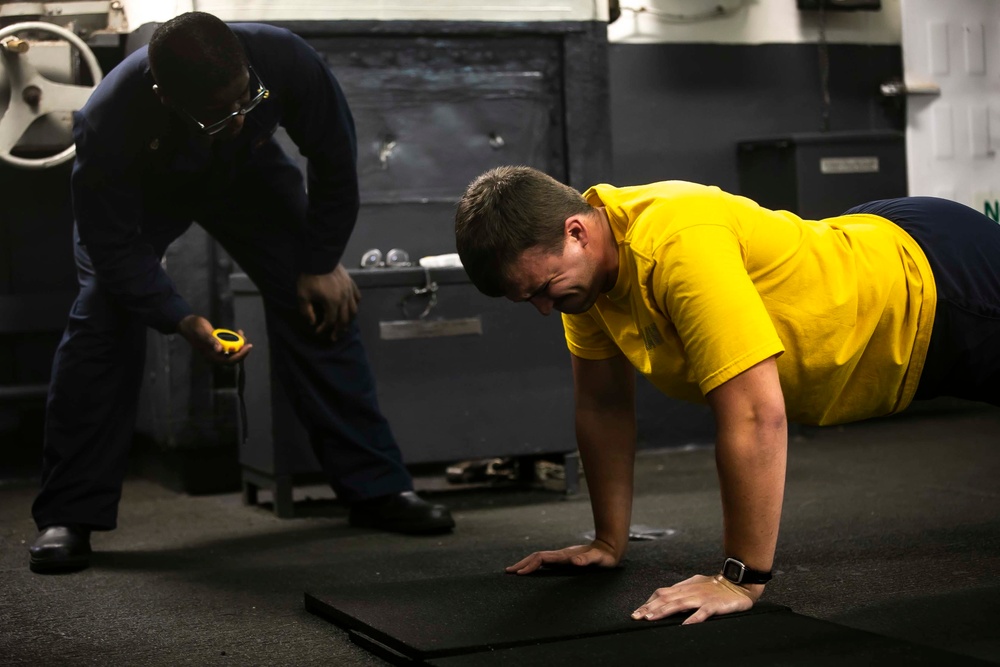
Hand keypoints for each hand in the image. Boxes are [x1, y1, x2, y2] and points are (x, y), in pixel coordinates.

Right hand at [177, 314, 252, 364]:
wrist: (188, 324)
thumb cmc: (194, 328)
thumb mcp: (202, 333)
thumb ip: (211, 341)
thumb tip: (219, 350)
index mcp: (211, 357)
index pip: (230, 361)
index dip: (241, 355)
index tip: (248, 346)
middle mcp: (215, 356)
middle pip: (234, 357)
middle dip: (242, 349)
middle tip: (246, 339)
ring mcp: (217, 350)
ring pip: (234, 350)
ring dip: (240, 343)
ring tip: (240, 332)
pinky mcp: (219, 344)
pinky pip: (231, 344)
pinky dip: (236, 339)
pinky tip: (238, 331)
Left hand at [296, 264, 360, 340]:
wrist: (320, 258)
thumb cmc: (310, 277)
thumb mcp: (303, 295)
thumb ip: (307, 311)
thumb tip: (312, 322)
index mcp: (332, 303)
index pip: (330, 321)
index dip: (324, 328)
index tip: (317, 331)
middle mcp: (344, 299)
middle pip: (345, 319)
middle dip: (339, 330)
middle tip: (334, 337)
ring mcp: (350, 291)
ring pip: (354, 310)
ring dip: (349, 320)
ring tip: (344, 326)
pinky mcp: (351, 284)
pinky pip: (357, 297)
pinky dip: (355, 305)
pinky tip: (350, 308)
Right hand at [505, 540, 620, 574]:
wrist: (609, 546)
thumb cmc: (604, 557)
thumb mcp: (598, 560)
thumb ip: (587, 559)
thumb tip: (575, 561)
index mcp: (564, 555)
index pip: (542, 558)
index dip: (530, 565)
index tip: (519, 573)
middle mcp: (560, 555)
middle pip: (536, 557)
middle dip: (522, 564)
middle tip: (508, 572)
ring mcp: (561, 556)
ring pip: (539, 558)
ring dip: (526, 563)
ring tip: (514, 570)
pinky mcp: (564, 559)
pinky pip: (545, 561)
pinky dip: (534, 565)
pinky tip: (532, 569)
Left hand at [631, 574, 758, 624]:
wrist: (738, 582)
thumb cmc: (716, 585)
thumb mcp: (695, 585)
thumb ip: (682, 591)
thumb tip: (665, 597)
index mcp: (685, 587)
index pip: (662, 593)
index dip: (648, 602)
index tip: (637, 611)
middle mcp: (690, 591)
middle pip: (666, 598)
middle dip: (649, 608)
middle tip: (636, 616)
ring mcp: (701, 598)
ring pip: (679, 604)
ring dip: (663, 611)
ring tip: (651, 619)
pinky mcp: (714, 605)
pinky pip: (702, 612)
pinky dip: (693, 618)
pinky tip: (684, 625)